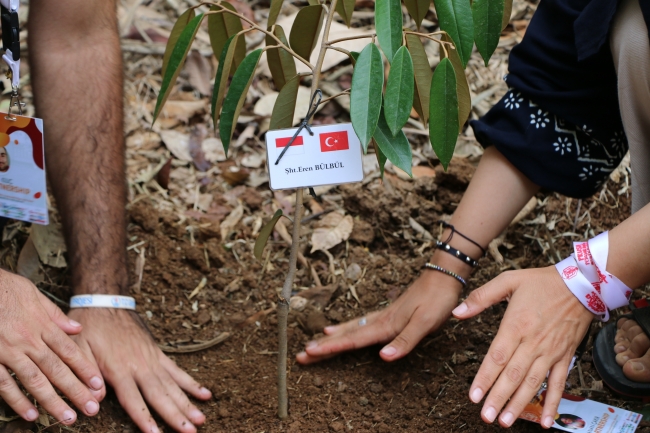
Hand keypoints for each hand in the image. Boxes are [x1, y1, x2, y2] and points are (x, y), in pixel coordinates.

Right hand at [0, 270, 103, 423]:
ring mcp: (9, 351)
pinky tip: (31, 414)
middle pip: (57, 370)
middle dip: (76, 391)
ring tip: (68, 417)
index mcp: (42, 325)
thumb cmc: (5, 290)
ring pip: (35, 380)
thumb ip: (55, 315)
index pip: (69, 351)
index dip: (85, 369)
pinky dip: (18, 400)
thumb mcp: (34, 294)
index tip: (99, 385)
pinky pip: (4, 384)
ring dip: (53, 401)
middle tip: (92, 408)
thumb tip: (77, 329)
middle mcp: (28, 340)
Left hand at [68, 308, 210, 432]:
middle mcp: (140, 366)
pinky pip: (177, 371)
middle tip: (191, 432)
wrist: (107, 302)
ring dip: (187, 404)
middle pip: (160, 396)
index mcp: (119, 369)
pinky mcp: (158, 354)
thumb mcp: (77, 349)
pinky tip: (205, 394)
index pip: (134, 400)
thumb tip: (94, 401)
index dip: (144, 418)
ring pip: (173, 386)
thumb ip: (86, 374)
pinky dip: (191, 383)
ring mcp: (152, 360)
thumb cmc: (89, 327)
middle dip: (176, 415)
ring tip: (201, 420)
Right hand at [296, 270, 461, 363]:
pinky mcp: (387, 315)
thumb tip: (383, 357)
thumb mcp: (425, 323)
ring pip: (349, 330)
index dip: (331, 348)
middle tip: (300, 356)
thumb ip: (404, 341)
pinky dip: (344, 329)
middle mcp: (379, 321)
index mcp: (385, 325)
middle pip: (345, 336)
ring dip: (330, 339)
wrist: (442, 277)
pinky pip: (358, 325)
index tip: (309, 353)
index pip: (353, 340)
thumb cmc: (436, 301)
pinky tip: (338, 329)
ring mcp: (381, 317)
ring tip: (312, 345)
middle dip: (323, 347)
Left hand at [452, 266, 593, 428]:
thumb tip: (457, 312)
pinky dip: (553, 403)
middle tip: (486, 416)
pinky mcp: (565, 356)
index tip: (474, 396)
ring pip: (533, 383)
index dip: (484, 378)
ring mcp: (550, 352)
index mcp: (516, 325)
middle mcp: (533, 342)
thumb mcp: (508, 281)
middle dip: (498, 397)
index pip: (496, 357)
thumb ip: (480, 297)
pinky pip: (559, 384)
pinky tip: (547, 421)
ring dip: (519, 404)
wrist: (582, 283)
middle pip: (513, 375)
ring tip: (505, 421)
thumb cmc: (542, 282)